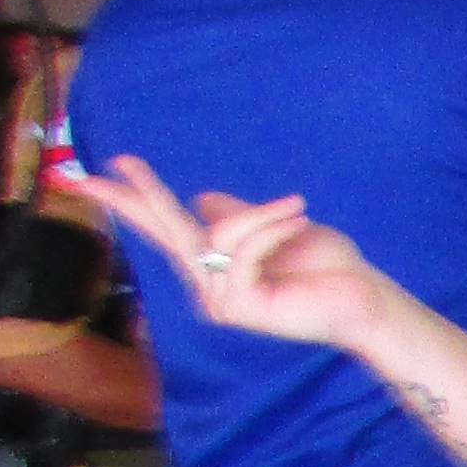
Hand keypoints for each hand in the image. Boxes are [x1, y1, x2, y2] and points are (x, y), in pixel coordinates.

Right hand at [83, 157, 388, 355]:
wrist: (364, 299)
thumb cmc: (328, 266)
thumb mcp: (279, 227)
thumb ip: (238, 217)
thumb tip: (200, 201)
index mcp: (217, 268)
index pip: (167, 231)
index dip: (135, 201)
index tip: (103, 171)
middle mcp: (210, 288)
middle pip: (167, 232)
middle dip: (144, 195)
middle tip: (118, 158)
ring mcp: (221, 302)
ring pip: (217, 235)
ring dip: (262, 214)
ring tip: (298, 208)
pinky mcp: (239, 308)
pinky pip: (243, 249)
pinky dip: (272, 229)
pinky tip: (298, 224)